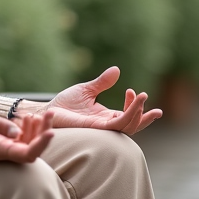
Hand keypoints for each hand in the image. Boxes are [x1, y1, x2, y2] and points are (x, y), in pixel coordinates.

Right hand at [0, 108, 53, 162]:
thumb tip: (18, 130)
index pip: (27, 154)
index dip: (41, 145)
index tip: (51, 131)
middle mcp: (2, 154)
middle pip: (32, 150)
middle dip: (44, 133)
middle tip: (50, 114)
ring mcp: (3, 150)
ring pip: (28, 146)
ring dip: (39, 131)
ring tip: (42, 114)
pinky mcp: (2, 145)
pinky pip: (21, 141)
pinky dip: (29, 130)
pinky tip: (28, 118)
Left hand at [34, 66, 161, 134]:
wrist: (49, 110)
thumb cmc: (65, 103)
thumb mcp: (88, 89)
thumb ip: (103, 82)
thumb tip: (117, 70)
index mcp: (106, 117)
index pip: (127, 117)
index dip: (136, 107)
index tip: (134, 91)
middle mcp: (106, 124)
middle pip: (132, 126)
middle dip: (144, 117)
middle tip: (150, 102)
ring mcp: (102, 128)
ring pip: (128, 127)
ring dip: (138, 113)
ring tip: (141, 96)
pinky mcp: (95, 128)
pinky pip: (116, 125)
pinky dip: (127, 116)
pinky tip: (132, 105)